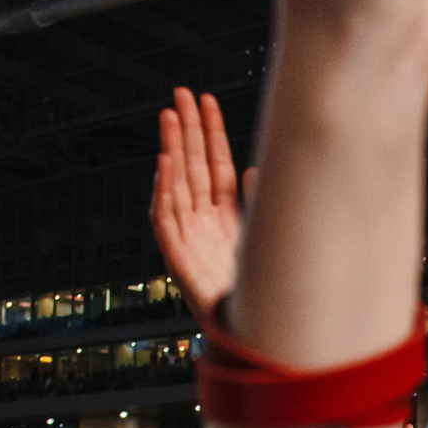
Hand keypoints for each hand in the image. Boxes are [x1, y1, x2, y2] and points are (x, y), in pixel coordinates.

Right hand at [153, 89, 250, 330]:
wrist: (256, 334)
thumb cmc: (263, 289)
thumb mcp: (265, 237)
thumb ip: (258, 205)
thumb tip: (257, 171)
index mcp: (225, 215)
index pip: (215, 164)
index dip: (211, 133)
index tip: (207, 101)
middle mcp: (205, 222)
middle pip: (193, 167)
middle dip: (187, 130)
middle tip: (180, 93)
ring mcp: (190, 238)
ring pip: (177, 184)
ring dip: (172, 149)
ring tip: (169, 116)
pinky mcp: (178, 258)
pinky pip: (165, 220)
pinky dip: (163, 192)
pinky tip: (164, 164)